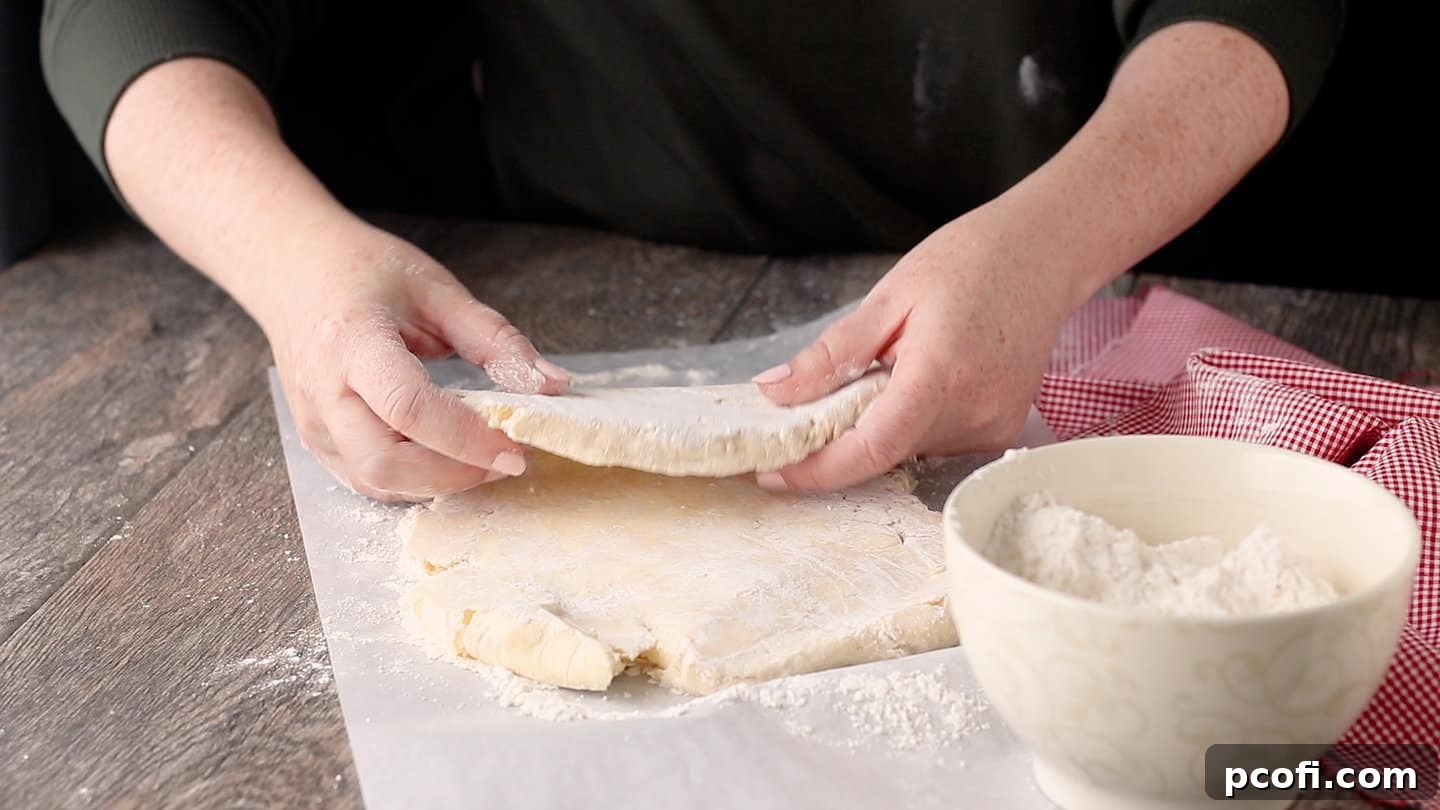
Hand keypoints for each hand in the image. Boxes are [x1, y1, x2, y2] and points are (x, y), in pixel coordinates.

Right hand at [264, 222, 569, 500]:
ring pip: (376, 482)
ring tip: (483, 459)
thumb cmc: (363, 271)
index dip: (466, 438)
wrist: (293, 269)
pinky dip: (413, 481)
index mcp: (353, 341)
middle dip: (454, 474)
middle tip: (505, 459)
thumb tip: (552, 385)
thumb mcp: (438, 290)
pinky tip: (448, 461)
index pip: (408, 407)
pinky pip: (367, 480)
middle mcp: (324, 390)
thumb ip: (496, 339)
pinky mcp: (317, 440)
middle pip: (385, 462)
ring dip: (437, 483)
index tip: (515, 447)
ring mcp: (314, 422)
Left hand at [752, 203, 1078, 489]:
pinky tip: (912, 381)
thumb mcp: (889, 297)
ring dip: (873, 427)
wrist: (1042, 256)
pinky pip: (933, 444)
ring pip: (906, 451)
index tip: (772, 473)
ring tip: (880, 372)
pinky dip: (905, 424)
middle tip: (806, 407)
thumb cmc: (969, 263)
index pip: (872, 448)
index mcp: (941, 374)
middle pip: (884, 453)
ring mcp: (994, 427)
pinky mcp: (1001, 432)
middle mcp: (974, 412)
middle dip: (835, 442)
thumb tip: (774, 392)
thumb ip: (831, 353)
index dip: (817, 470)